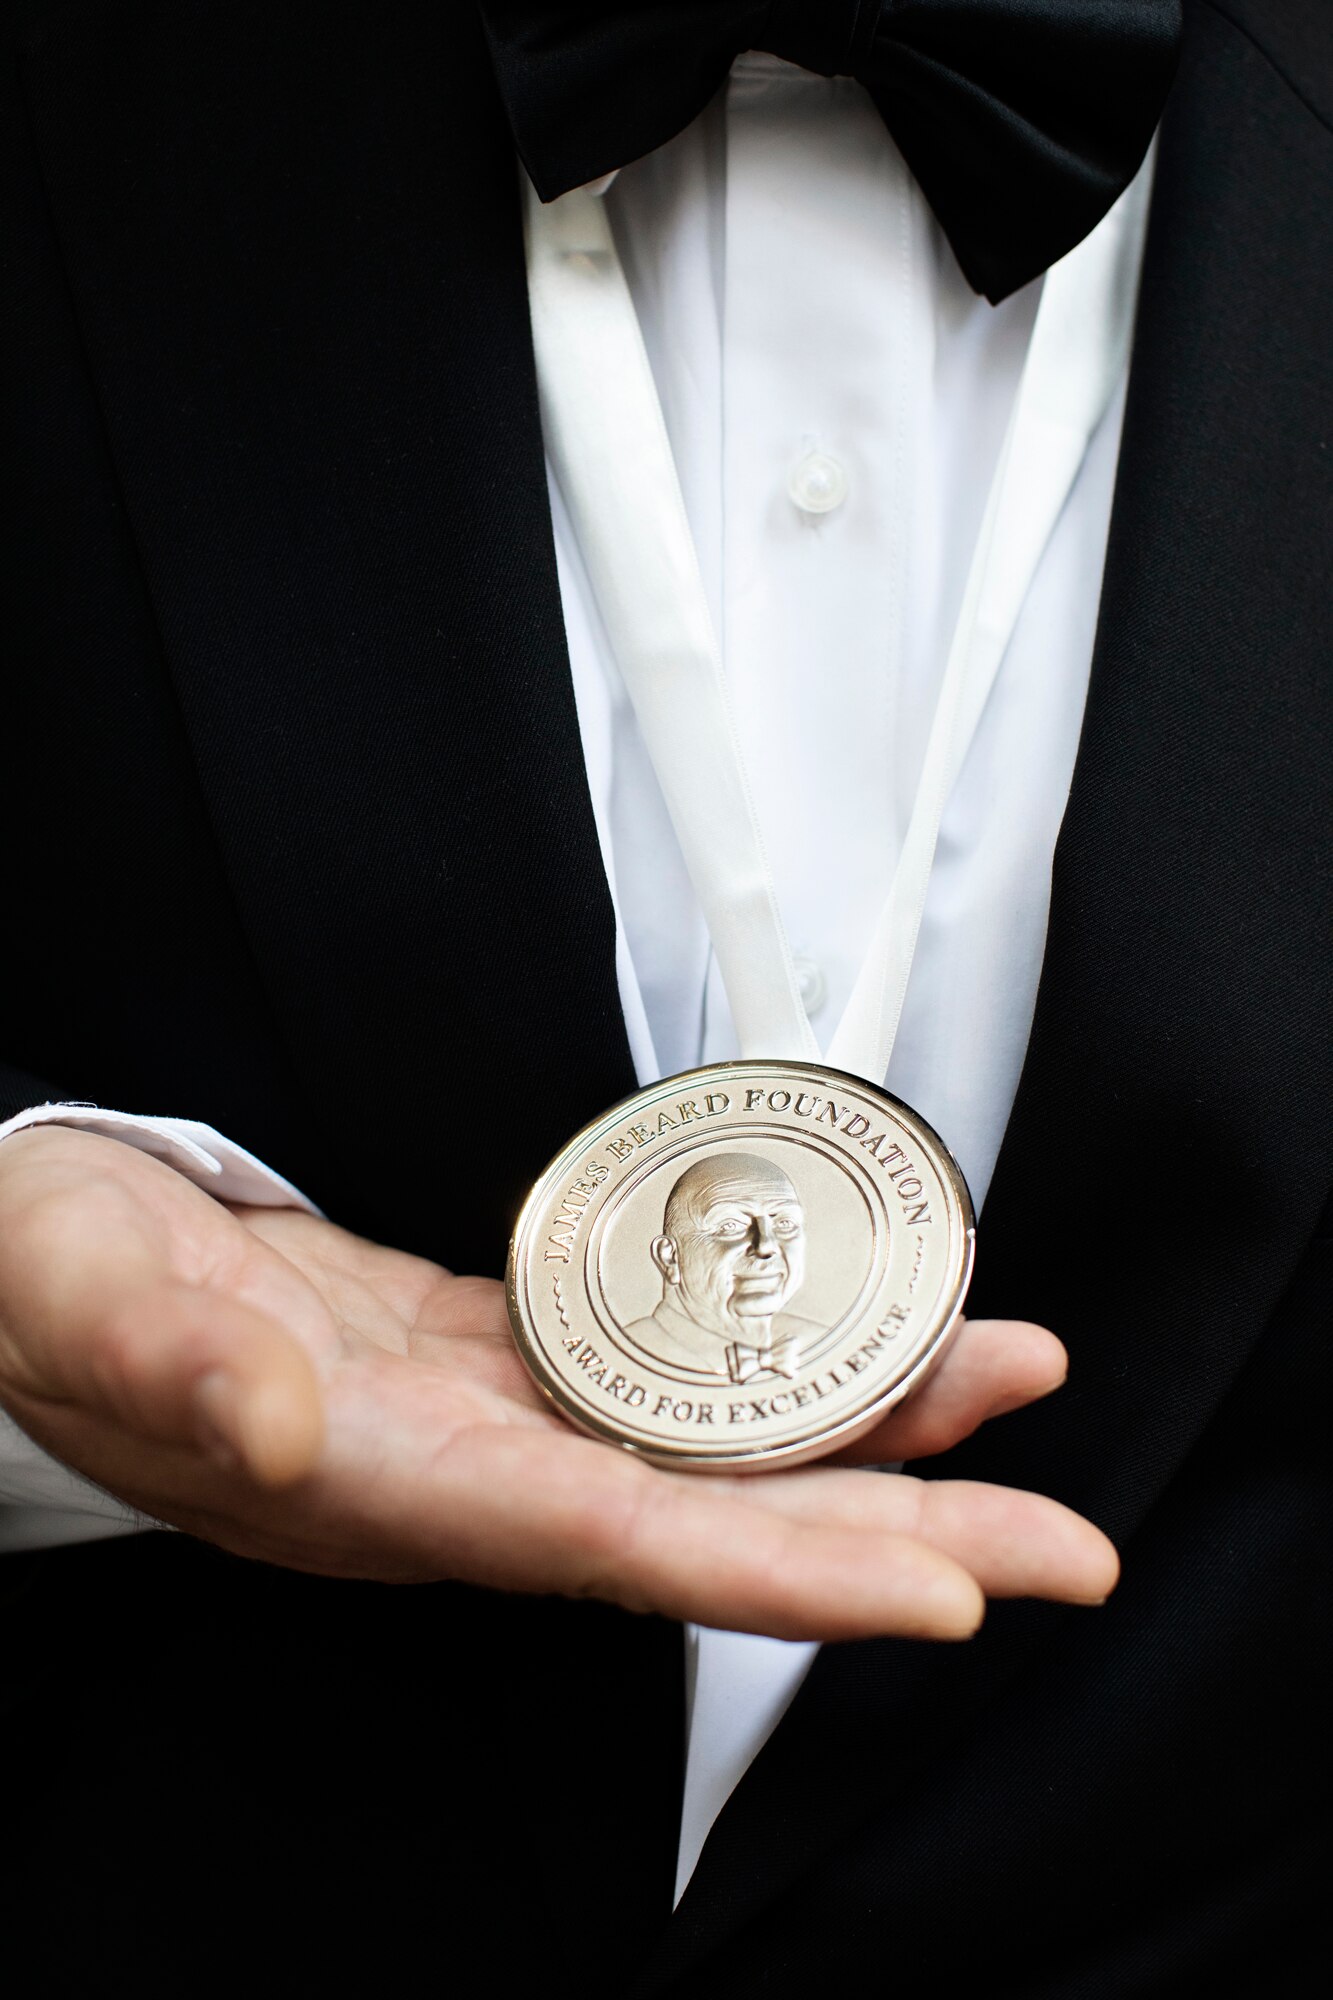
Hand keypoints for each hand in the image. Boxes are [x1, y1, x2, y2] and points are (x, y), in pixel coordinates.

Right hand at [0, 1126, 1116, 1638]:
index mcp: (380, 1485)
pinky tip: (845, 1338)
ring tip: (1000, 1389)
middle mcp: (459, 1480)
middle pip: (705, 1529)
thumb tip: (285, 1419)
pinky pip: (657, 1381)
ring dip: (861, 1432)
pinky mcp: (487, 1360)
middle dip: (892, 1535)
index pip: (613, 1553)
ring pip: (703, 1450)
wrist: (36, 1271)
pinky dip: (762, 1365)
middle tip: (1062, 1539)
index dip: (782, 1579)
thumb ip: (177, 1366)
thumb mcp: (83, 1300)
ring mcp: (483, 1425)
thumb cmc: (46, 1285)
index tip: (944, 1592)